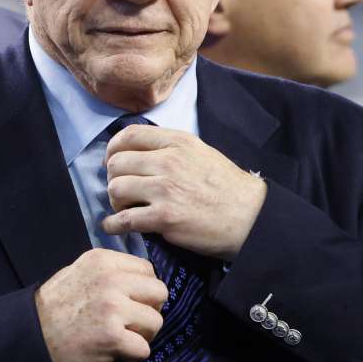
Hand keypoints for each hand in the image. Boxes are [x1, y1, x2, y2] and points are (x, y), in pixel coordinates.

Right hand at [34, 248, 167, 361]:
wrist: (29, 338)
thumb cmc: (53, 307)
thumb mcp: (77, 272)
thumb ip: (108, 271)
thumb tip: (136, 279)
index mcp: (103, 261)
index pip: (147, 270)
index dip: (144, 289)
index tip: (131, 302)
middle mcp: (111, 280)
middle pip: (159, 292)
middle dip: (150, 309)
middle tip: (134, 322)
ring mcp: (113, 309)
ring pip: (156, 321)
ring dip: (144, 334)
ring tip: (125, 338)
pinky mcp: (113, 337)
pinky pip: (144, 348)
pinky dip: (134, 356)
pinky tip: (118, 354)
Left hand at [102, 125, 267, 260]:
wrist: (250, 217)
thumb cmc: (228, 187)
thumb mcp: (202, 152)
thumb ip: (172, 149)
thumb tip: (141, 153)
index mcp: (178, 142)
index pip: (130, 135)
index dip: (113, 149)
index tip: (112, 161)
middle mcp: (169, 161)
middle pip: (117, 162)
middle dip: (113, 178)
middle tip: (121, 190)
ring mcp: (165, 189)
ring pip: (116, 188)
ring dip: (115, 200)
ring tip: (124, 208)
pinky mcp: (164, 217)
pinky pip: (124, 219)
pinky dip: (112, 225)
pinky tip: (113, 226)